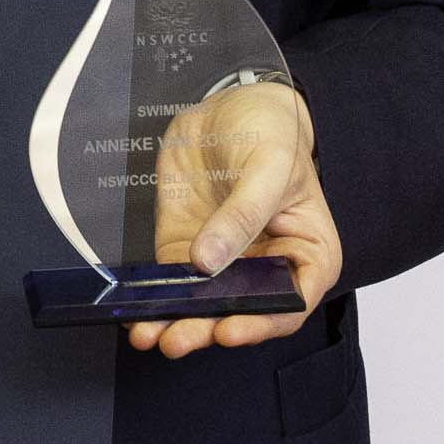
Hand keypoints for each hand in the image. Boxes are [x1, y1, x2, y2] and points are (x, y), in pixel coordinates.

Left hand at [129, 80, 338, 359]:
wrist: (232, 104)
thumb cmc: (272, 132)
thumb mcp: (268, 167)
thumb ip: (242, 214)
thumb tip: (208, 261)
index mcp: (306, 254)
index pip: (290, 303)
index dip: (260, 322)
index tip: (229, 328)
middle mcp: (267, 267)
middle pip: (241, 312)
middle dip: (208, 328)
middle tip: (179, 338)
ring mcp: (224, 262)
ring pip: (203, 306)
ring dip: (177, 323)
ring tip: (151, 335)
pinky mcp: (186, 249)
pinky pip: (171, 284)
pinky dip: (154, 301)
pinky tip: (137, 314)